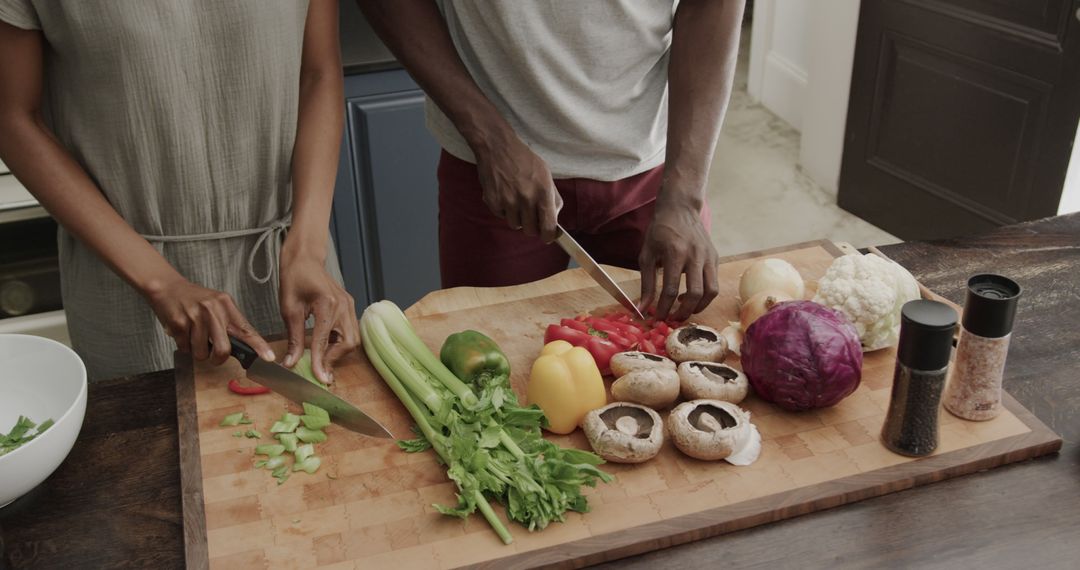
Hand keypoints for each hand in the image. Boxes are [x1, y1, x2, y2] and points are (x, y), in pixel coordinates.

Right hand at [145, 278, 274, 364]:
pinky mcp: (179, 323)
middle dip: (217, 358)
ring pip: (201, 353)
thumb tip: (246, 348)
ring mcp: (195, 316)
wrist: (168, 287)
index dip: (259, 346)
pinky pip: (185, 348)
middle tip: (212, 355)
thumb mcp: (217, 305)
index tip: (268, 358)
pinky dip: (183, 345)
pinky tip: (183, 331)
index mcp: (226, 305)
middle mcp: (213, 309)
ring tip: (193, 334)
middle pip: (223, 349)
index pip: (246, 329)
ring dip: (197, 350)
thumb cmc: (195, 300)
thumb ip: (230, 324)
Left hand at [279, 256, 358, 383]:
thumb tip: (291, 362)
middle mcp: (343, 305)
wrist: (305, 259)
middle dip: (334, 358)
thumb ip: (293, 338)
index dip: (320, 361)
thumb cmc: (294, 278)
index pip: (324, 340)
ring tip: (321, 357)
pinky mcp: (349, 306)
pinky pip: (351, 330)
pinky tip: (327, 345)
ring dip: (338, 352)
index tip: (319, 378)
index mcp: (327, 303)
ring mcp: (349, 305)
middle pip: (349, 342)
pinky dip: (340, 342)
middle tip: (319, 368)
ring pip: (353, 338)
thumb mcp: (289, 309)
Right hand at [474, 134, 562, 242]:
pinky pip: (501, 216)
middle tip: (530, 216)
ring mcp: (508, 201)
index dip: (549, 236)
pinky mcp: (493, 201)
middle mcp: (526, 198)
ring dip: (517, 217)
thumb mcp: (545, 174)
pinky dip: (503, 210)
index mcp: (543, 191)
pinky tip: (504, 194)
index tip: (548, 237)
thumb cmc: (523, 159)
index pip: (548, 226)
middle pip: (530, 231)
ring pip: (515, 225)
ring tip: (516, 201)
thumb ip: (552, 197)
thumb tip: (554, 217)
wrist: (497, 147)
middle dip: (532, 227)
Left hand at [637, 197, 718, 320]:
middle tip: (672, 320)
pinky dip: (704, 295)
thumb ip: (646, 282)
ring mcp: (708, 256)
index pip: (671, 289)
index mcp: (675, 253)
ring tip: (684, 311)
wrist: (680, 209)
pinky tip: (690, 296)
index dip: (664, 308)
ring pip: (711, 291)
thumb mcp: (647, 254)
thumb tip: (642, 308)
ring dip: (698, 307)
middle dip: (683, 312)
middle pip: (695, 294)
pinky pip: (714, 283)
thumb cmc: (659, 231)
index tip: (657, 319)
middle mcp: (695, 255)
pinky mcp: (715, 258)